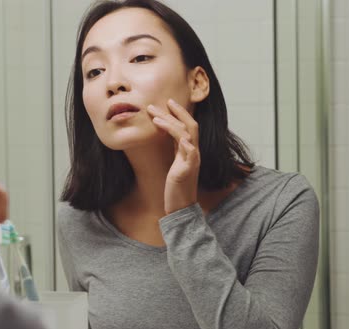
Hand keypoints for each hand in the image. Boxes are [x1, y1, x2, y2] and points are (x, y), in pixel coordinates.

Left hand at [147, 99, 199, 213]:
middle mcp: (194, 154)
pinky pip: (189, 152)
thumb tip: (166, 135)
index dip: (179, 113)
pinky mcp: (188, 170)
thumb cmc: (176, 188)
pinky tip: (171, 133)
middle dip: (177, 112)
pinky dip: (182, 140)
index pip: (187, 127)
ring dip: (171, 123)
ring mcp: (192, 161)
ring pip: (187, 135)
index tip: (167, 102)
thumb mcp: (175, 164)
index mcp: (189, 151)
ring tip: (155, 116)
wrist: (180, 208)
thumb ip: (174, 150)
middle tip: (164, 101)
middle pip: (190, 126)